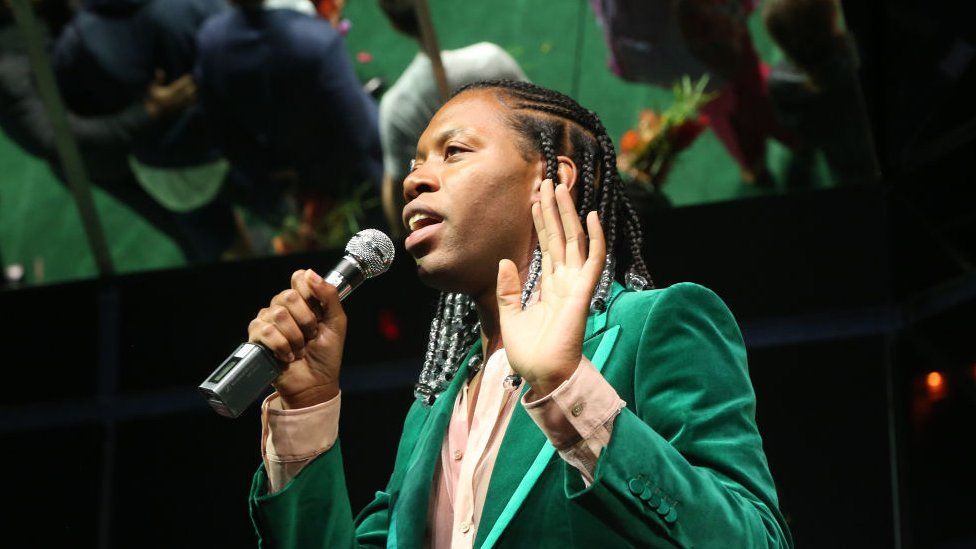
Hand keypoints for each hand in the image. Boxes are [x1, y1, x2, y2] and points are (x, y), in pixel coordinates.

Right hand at [143, 70, 195, 118]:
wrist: (154, 114)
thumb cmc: (153, 99)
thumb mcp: (153, 88)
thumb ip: (158, 79)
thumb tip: (159, 70)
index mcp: (169, 93)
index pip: (181, 84)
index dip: (186, 80)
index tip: (189, 76)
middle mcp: (176, 99)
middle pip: (188, 91)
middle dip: (191, 85)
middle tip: (193, 82)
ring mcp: (179, 105)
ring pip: (191, 97)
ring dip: (193, 92)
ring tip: (193, 88)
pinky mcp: (181, 110)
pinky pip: (191, 104)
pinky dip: (193, 99)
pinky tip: (193, 95)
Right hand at [247, 269, 347, 408]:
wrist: (316, 383)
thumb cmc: (327, 354)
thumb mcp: (337, 322)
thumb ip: (329, 295)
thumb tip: (311, 273)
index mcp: (303, 301)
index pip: (299, 277)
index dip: (309, 291)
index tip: (318, 310)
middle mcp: (283, 307)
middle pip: (288, 296)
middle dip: (306, 320)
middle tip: (311, 335)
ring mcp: (268, 321)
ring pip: (278, 314)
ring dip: (295, 336)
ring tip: (300, 348)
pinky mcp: (257, 337)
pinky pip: (265, 331)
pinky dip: (282, 346)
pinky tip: (288, 355)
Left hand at [496, 179, 605, 395]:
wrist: (542, 376)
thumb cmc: (529, 354)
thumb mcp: (510, 316)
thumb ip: (509, 289)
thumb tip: (504, 261)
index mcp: (549, 288)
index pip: (547, 247)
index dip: (541, 223)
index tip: (535, 200)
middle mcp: (564, 282)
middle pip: (560, 237)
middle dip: (553, 209)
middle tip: (547, 182)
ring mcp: (575, 285)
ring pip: (574, 241)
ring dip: (568, 214)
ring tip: (561, 187)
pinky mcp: (582, 292)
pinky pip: (593, 260)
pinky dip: (594, 238)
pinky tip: (590, 216)